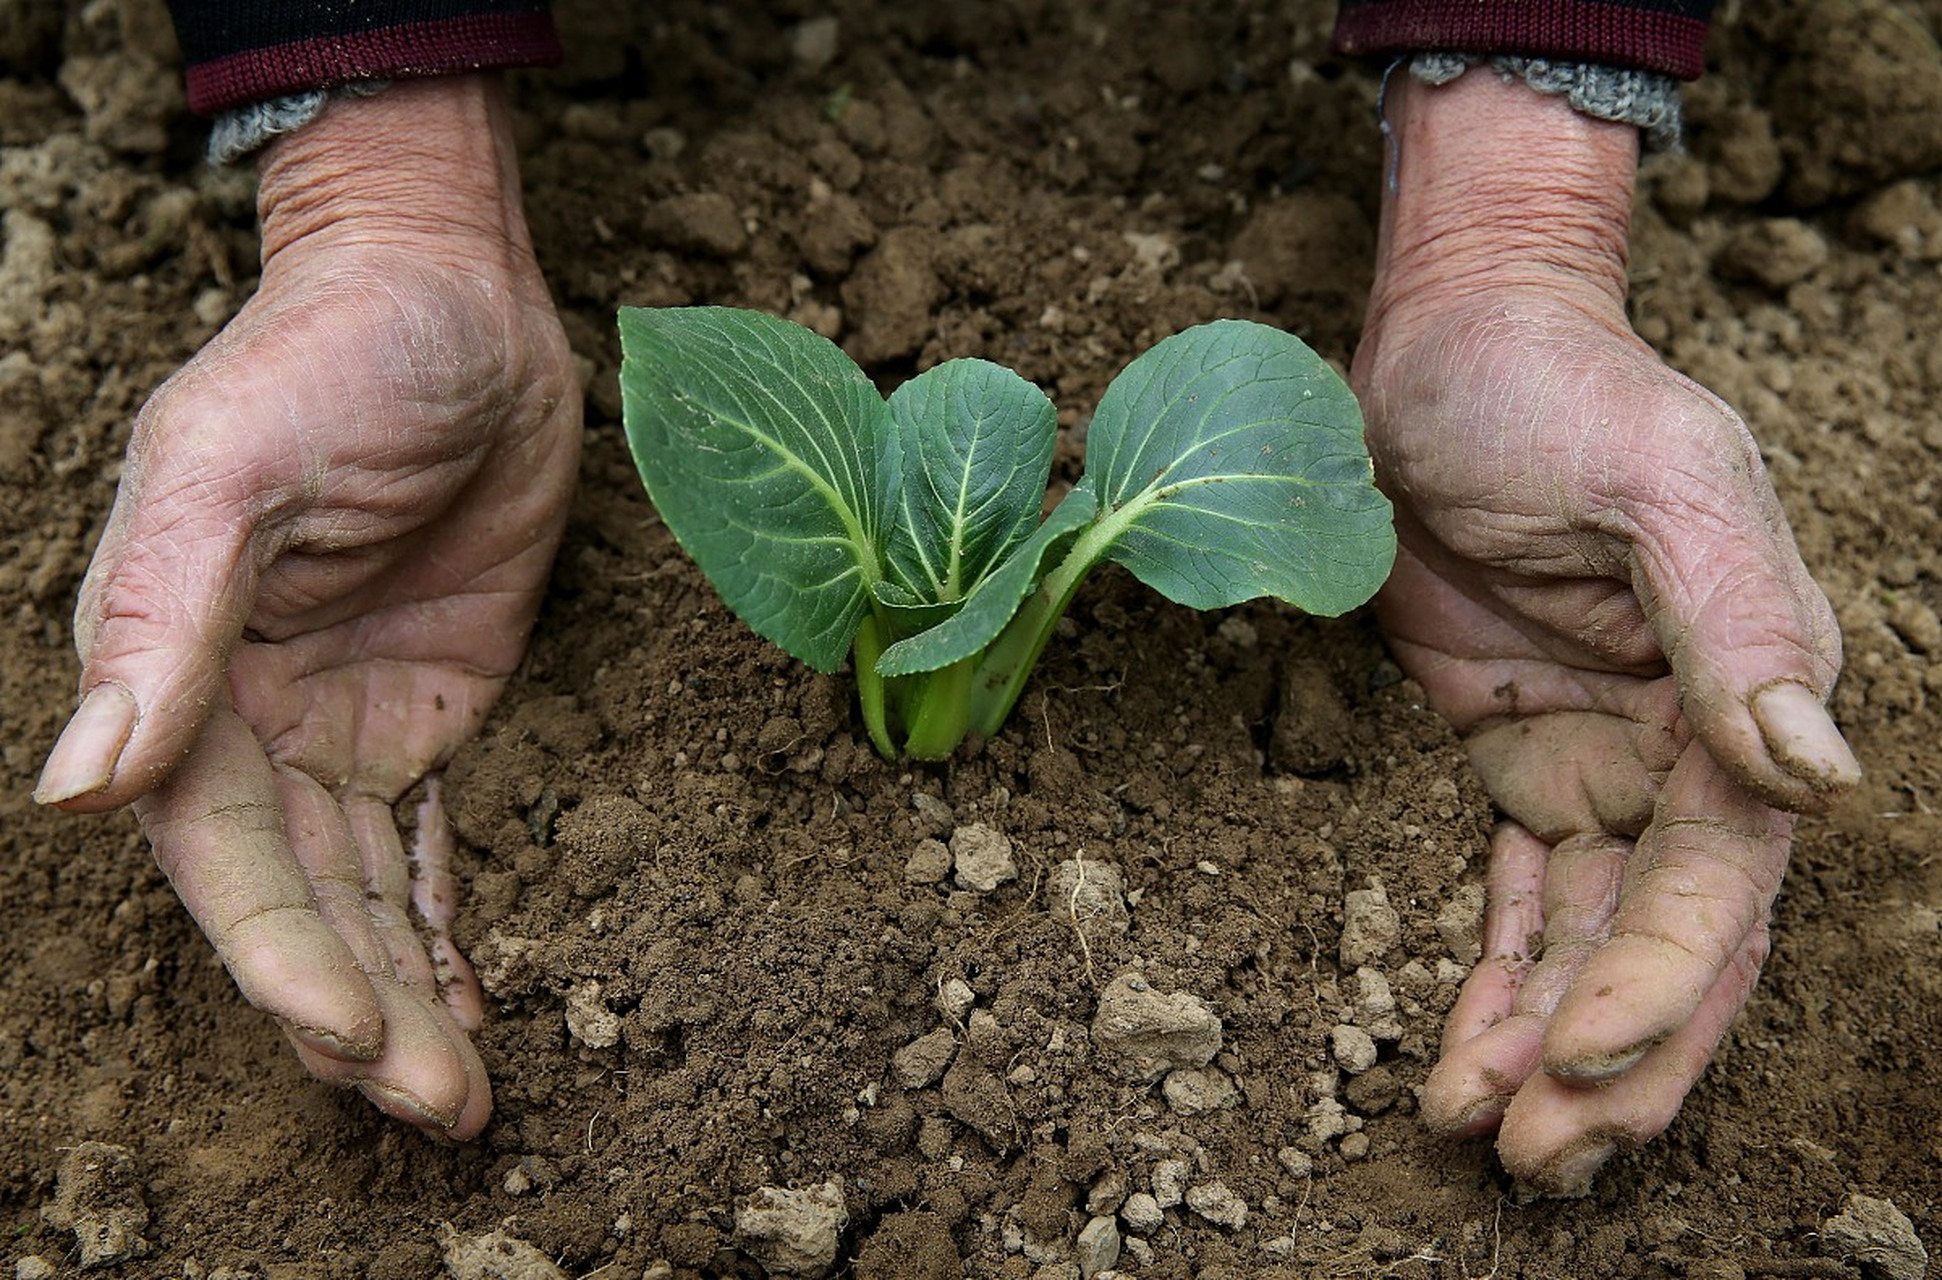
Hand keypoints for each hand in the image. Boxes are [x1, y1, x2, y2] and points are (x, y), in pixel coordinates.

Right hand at [34, 75, 580, 1136]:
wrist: (448, 296)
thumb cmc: (326, 355)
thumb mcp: (229, 465)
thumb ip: (160, 617)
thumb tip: (81, 784)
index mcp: (182, 676)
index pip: (220, 853)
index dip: (277, 953)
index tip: (350, 1035)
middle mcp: (252, 720)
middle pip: (299, 899)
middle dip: (360, 1010)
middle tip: (437, 1110)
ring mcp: (342, 722)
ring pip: (365, 892)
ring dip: (408, 995)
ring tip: (463, 1102)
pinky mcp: (429, 707)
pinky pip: (427, 840)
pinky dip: (442, 924)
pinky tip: (470, 1002)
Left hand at [1356, 72, 1856, 1193]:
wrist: (1450, 345)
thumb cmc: (1557, 389)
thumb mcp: (1660, 476)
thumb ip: (1737, 616)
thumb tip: (1813, 769)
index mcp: (1748, 695)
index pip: (1722, 884)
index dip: (1660, 986)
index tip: (1574, 1060)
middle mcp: (1690, 749)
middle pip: (1668, 944)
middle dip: (1612, 1059)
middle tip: (1538, 1159)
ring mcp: (1602, 761)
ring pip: (1592, 941)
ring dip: (1547, 1045)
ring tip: (1487, 1140)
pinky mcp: (1518, 758)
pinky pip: (1520, 895)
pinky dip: (1497, 979)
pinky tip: (1463, 1058)